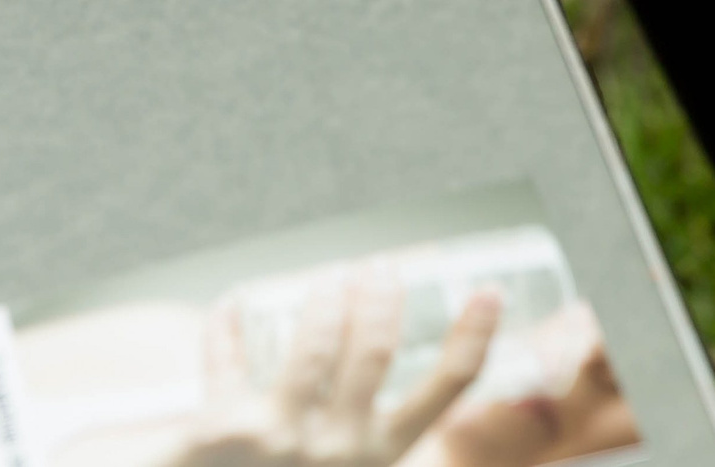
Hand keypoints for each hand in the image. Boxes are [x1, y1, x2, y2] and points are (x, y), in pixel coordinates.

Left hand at [166, 278, 499, 466]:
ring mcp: (286, 439)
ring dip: (322, 300)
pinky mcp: (229, 429)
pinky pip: (229, 360)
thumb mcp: (343, 462)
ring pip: (313, 347)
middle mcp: (343, 449)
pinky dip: (226, 327)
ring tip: (328, 278)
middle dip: (380, 299)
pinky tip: (229, 306)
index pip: (445, 391)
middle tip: (378, 268)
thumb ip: (353, 415)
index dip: (473, 336)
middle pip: (374, 351)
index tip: (489, 292)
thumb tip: (352, 328)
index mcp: (381, 455)